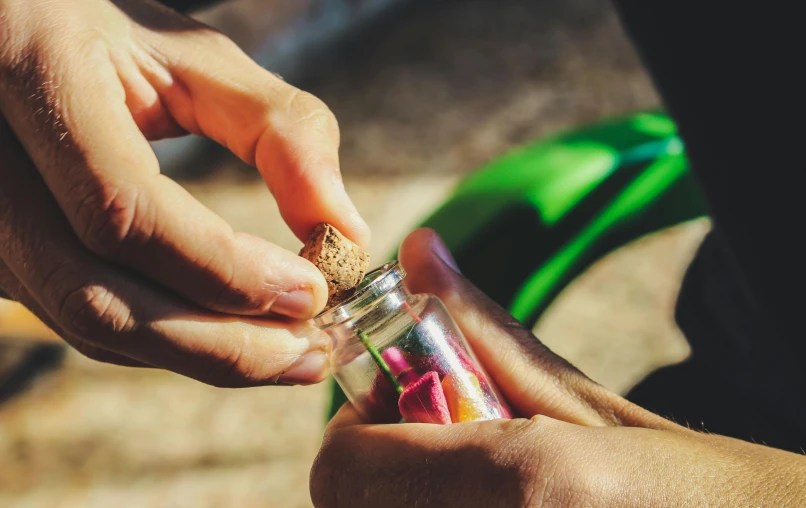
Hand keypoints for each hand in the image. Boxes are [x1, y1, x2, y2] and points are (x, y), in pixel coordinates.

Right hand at [0, 0, 368, 385]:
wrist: (18, 33)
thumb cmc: (112, 34)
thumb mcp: (200, 58)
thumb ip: (283, 131)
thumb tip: (347, 231)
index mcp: (40, 78)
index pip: (125, 210)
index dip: (223, 267)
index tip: (311, 292)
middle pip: (100, 295)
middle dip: (220, 342)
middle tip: (312, 352)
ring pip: (90, 323)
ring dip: (202, 355)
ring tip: (290, 355)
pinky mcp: (5, 256)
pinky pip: (86, 320)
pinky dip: (169, 341)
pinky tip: (234, 338)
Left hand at [310, 229, 805, 506]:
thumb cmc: (691, 484)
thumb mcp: (583, 402)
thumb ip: (486, 331)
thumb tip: (420, 248)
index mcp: (517, 484)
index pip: (342, 470)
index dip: (357, 432)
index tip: (405, 405)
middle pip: (346, 506)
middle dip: (376, 467)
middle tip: (442, 441)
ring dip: (400, 493)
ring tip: (475, 474)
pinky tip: (491, 499)